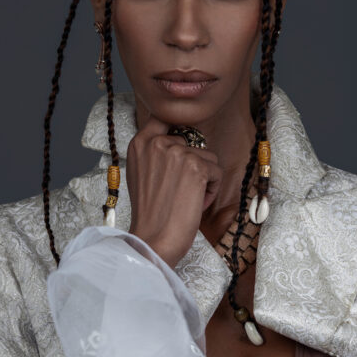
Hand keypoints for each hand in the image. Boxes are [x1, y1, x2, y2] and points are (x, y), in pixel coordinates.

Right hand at [126, 115, 221, 267]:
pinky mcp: (197, 167)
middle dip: (193, 164)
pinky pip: (217, 172)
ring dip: (204, 179)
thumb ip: (156, 152)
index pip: (165, 117)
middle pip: (192, 141)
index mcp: (140, 142)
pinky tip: (195, 204)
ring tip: (186, 199)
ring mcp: (177, 152)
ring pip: (208, 157)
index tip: (179, 147)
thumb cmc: (150, 212)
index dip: (179, 131)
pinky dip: (212, 190)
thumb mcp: (142, 172)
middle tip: (180, 190)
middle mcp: (158, 142)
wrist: (152, 239)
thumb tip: (180, 139)